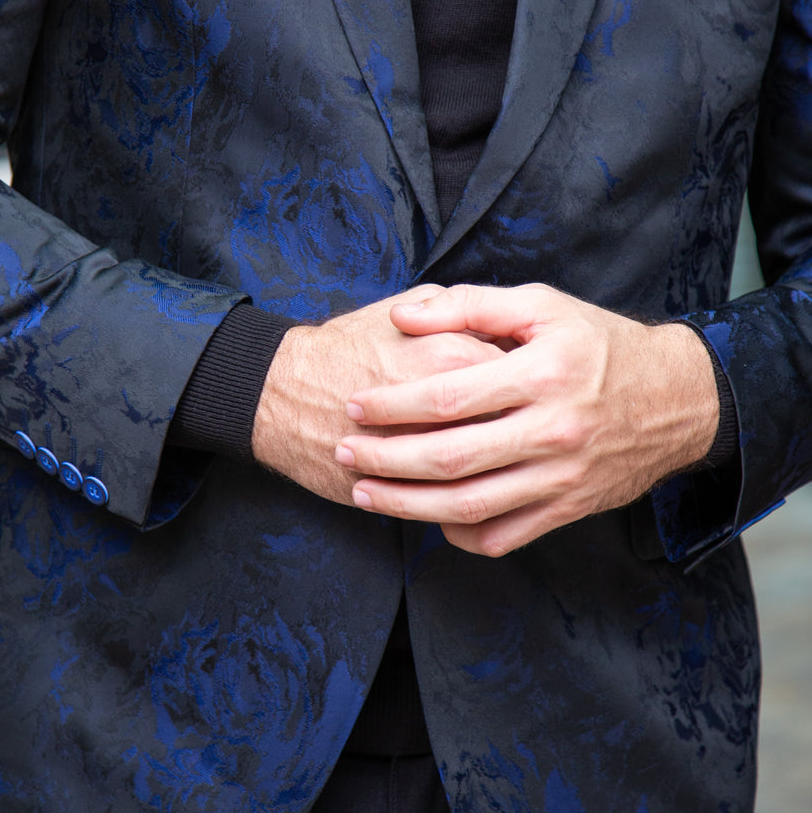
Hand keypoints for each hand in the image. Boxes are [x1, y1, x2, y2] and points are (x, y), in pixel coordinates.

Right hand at [251, 286, 501, 503]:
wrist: (283, 392)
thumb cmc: (346, 346)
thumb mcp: (403, 308)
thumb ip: (458, 312)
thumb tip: (502, 329)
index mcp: (457, 356)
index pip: (522, 376)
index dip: (528, 386)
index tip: (525, 389)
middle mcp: (452, 407)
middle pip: (517, 426)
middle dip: (522, 432)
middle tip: (517, 427)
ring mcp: (432, 454)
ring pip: (492, 472)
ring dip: (497, 470)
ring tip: (492, 459)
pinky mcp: (409, 491)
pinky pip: (459, 504)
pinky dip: (468, 500)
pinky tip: (464, 486)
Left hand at [334, 283, 720, 555]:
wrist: (678, 400)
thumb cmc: (600, 345)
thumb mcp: (543, 306)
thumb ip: (470, 306)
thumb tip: (404, 316)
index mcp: (542, 375)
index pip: (450, 398)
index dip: (394, 405)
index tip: (355, 405)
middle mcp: (552, 431)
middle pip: (452, 458)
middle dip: (386, 460)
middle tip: (343, 453)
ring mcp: (561, 477)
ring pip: (471, 505)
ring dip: (408, 505)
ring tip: (364, 494)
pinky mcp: (568, 508)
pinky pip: (505, 535)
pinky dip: (460, 534)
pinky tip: (428, 519)